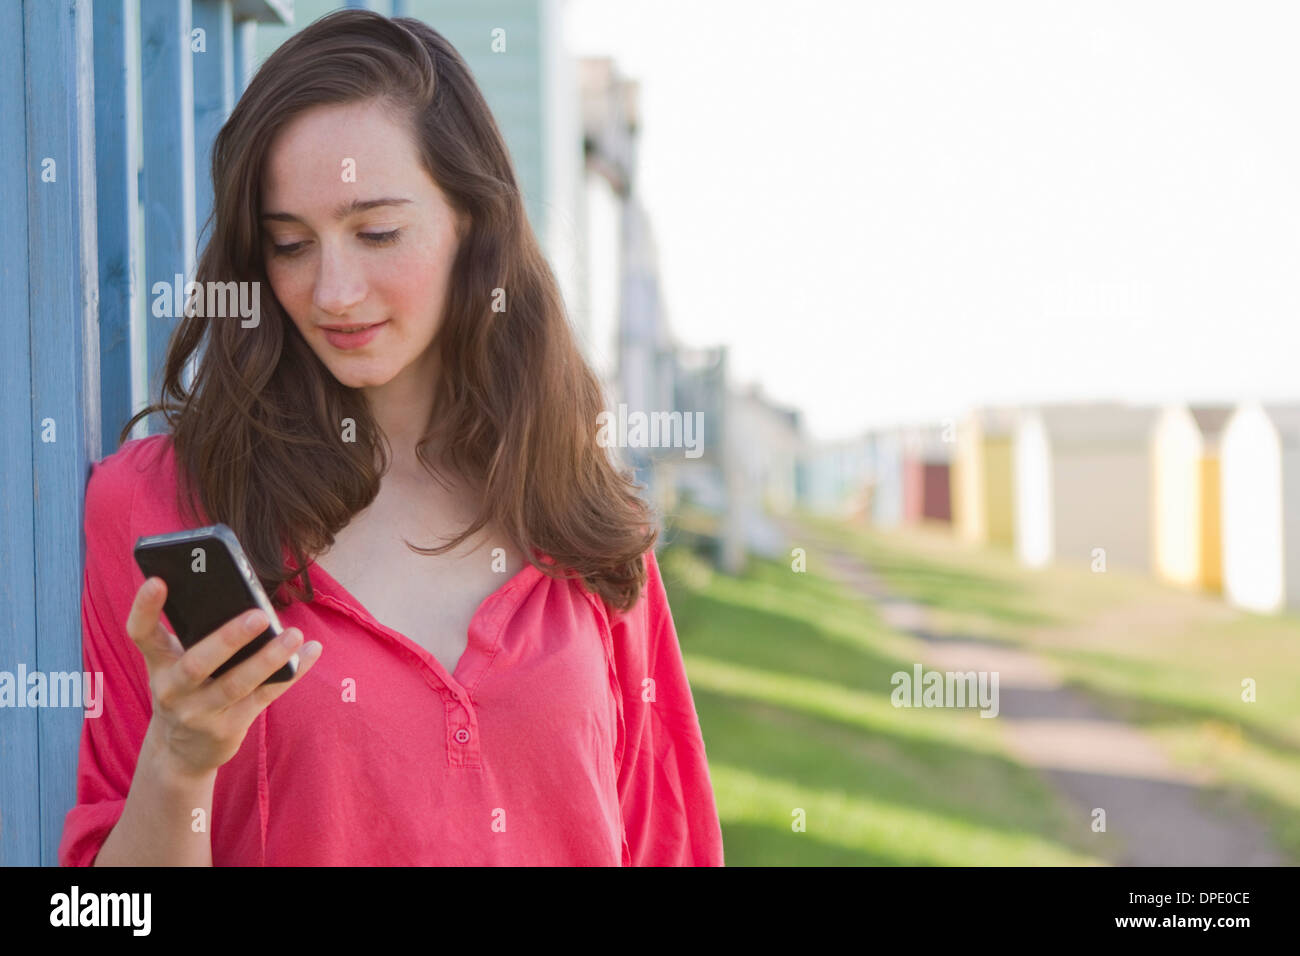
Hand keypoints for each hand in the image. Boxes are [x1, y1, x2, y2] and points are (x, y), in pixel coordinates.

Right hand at [125, 576, 321, 778]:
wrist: (180, 753)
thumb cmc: (187, 689)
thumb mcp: (178, 666)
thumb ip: (200, 636)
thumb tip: (246, 594)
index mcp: (159, 664)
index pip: (142, 634)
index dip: (145, 608)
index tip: (157, 580)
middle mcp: (172, 690)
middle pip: (196, 663)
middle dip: (228, 639)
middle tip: (260, 615)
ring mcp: (200, 713)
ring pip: (236, 684)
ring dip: (268, 659)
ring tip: (294, 635)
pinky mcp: (229, 728)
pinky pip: (265, 696)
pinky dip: (291, 672)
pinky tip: (312, 650)